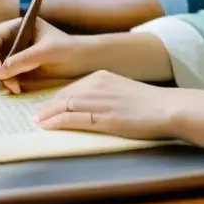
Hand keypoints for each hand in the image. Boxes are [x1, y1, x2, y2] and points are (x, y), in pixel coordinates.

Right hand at [0, 16, 88, 93]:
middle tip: (5, 83)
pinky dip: (4, 83)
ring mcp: (11, 53)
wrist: (81, 61)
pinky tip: (15, 89)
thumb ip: (25, 59)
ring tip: (15, 87)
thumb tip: (1, 71)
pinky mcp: (15, 67)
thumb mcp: (48, 51)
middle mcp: (10, 38)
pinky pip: (1, 76)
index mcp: (17, 26)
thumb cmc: (68, 49)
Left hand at [32, 71, 177, 140]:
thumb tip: (90, 107)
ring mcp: (99, 101)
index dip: (56, 99)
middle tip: (36, 117)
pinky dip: (57, 123)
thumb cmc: (150, 103)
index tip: (47, 107)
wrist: (168, 108)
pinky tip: (48, 127)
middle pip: (64, 96)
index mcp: (102, 76)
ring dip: (47, 115)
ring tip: (37, 123)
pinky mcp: (103, 118)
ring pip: (64, 106)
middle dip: (48, 107)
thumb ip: (105, 95)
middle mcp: (97, 85)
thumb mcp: (122, 91)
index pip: (72, 88)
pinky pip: (73, 119)